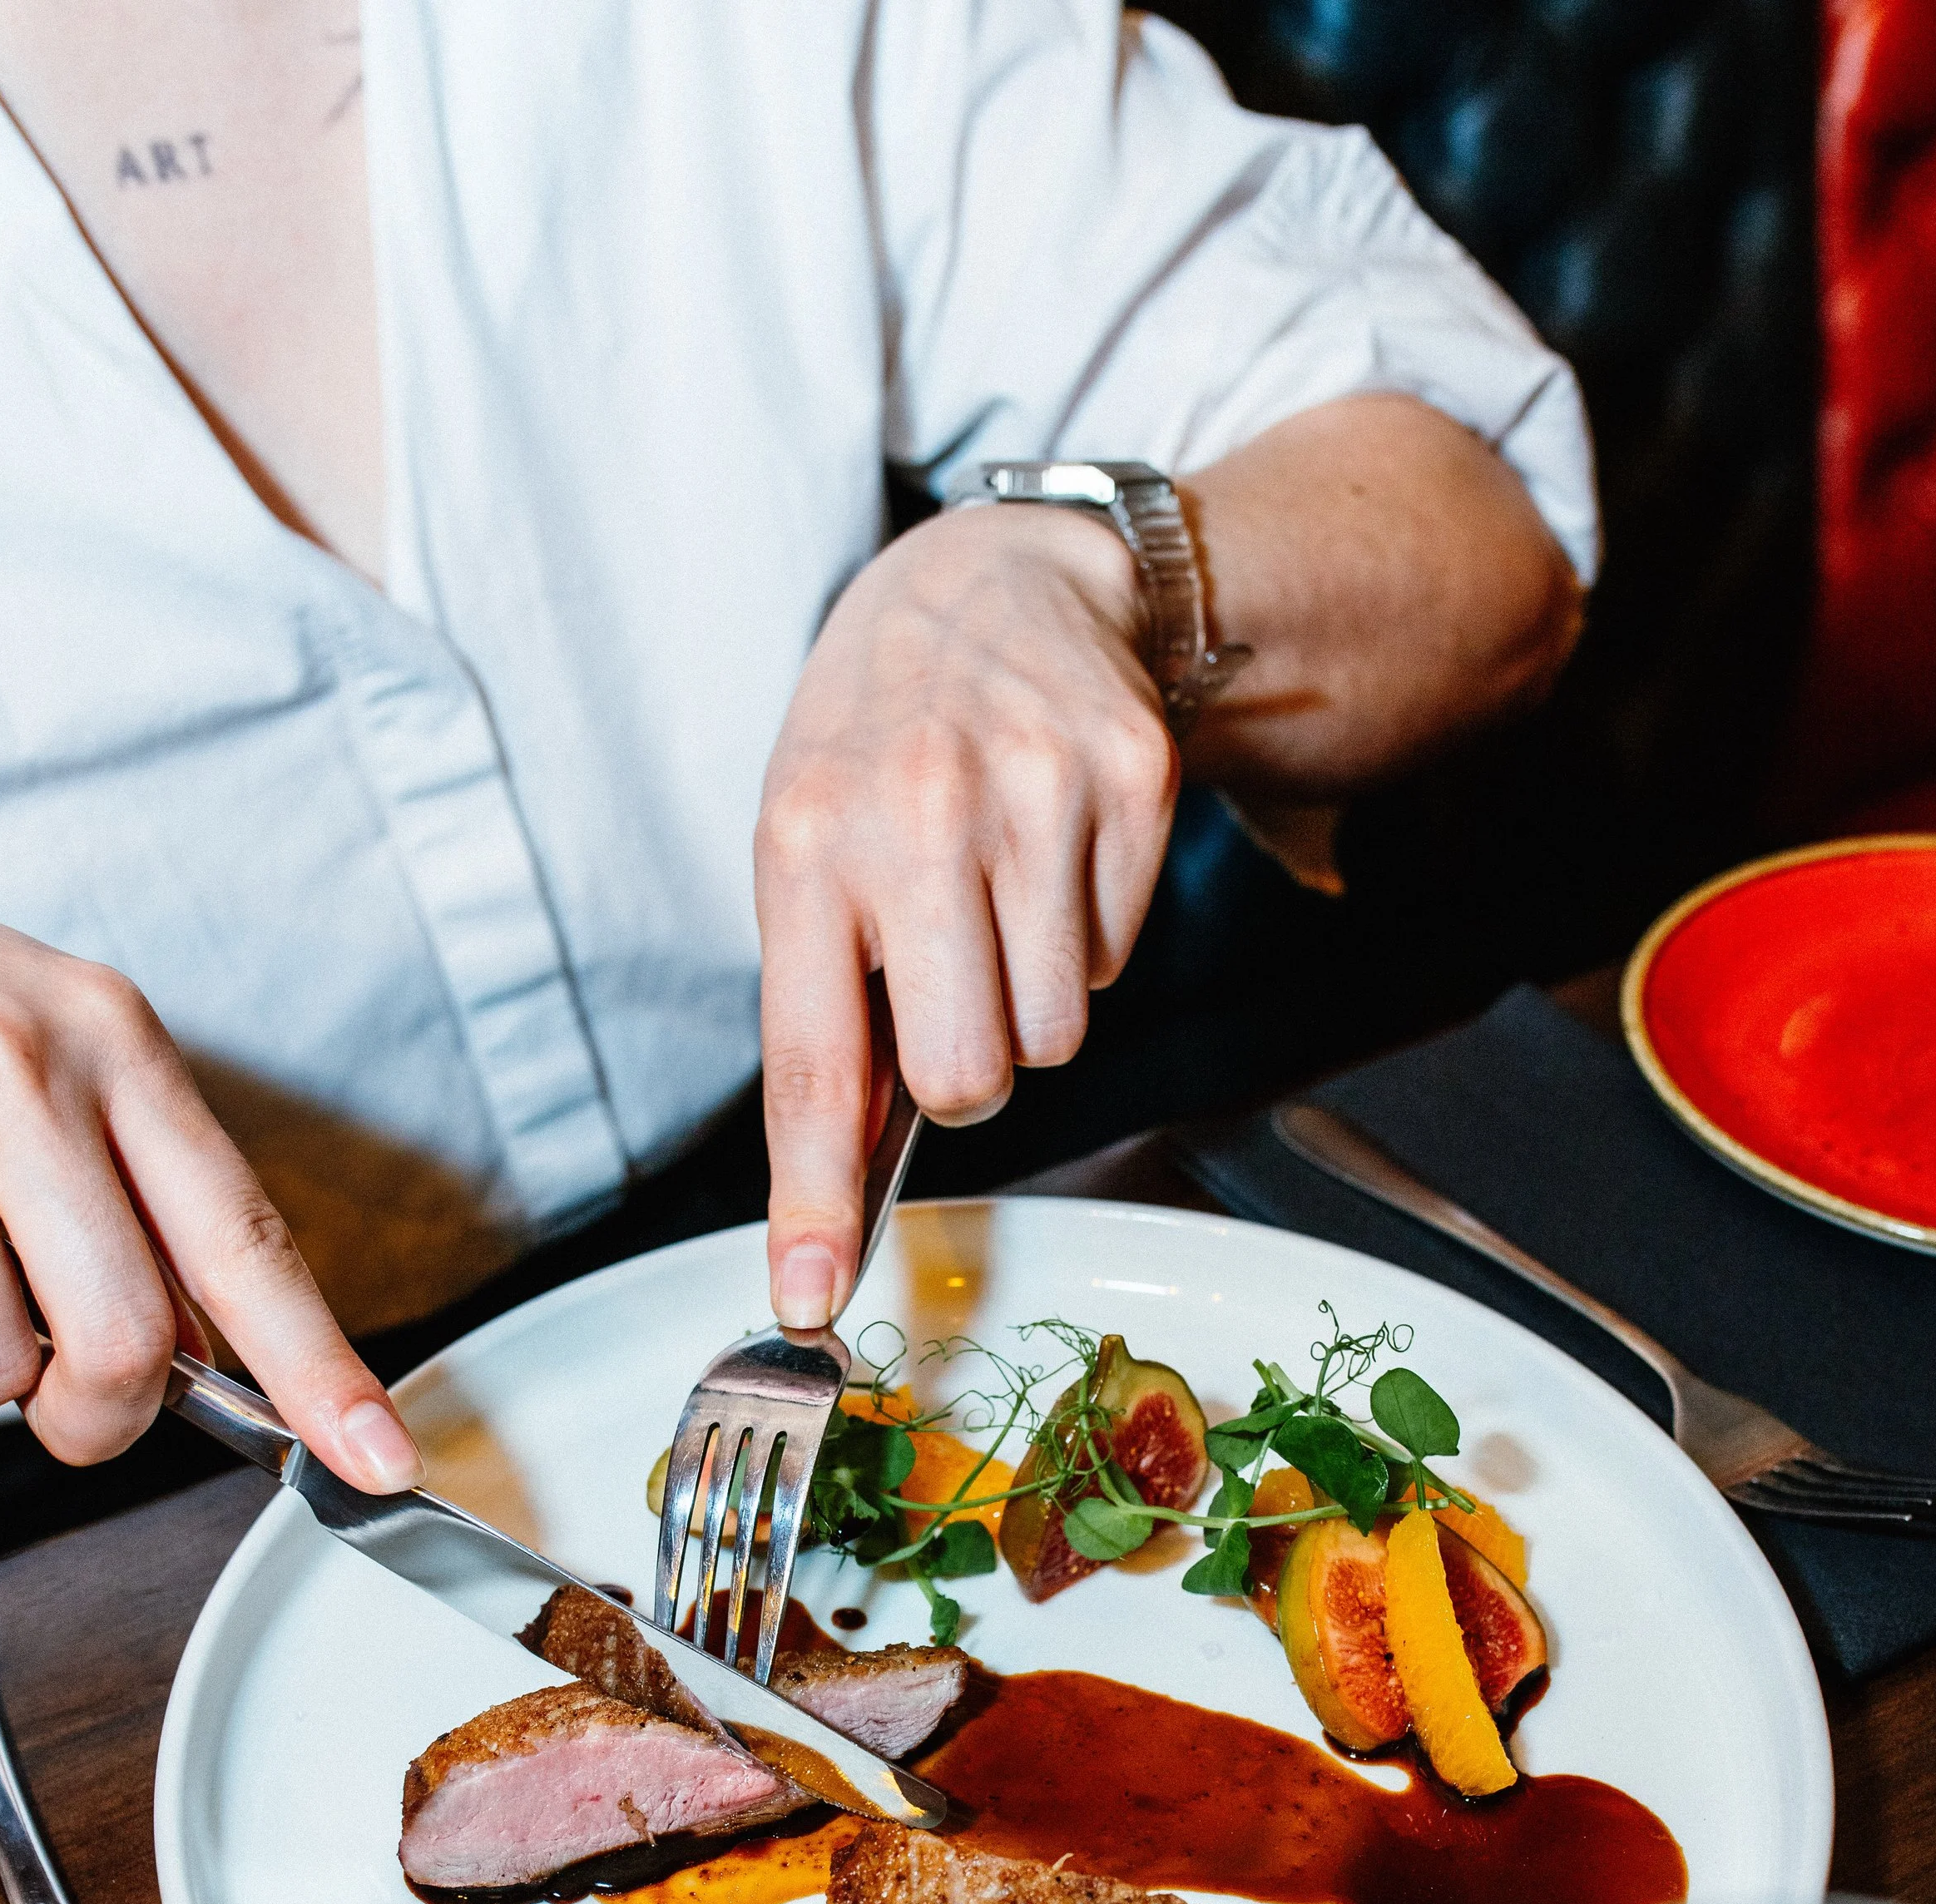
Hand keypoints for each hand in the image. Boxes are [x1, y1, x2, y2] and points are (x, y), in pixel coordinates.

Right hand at [0, 916, 420, 1484]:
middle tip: (67, 1403)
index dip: (321, 1370)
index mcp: (117, 1044)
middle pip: (125, 1340)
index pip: (248, 1239)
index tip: (376, 1458)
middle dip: (99, 1418)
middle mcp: (32, 1067)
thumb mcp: (60, 1061)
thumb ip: (143, 1196)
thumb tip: (214, 1351)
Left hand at [755, 503, 1178, 1324]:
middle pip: (968, 1078)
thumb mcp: (805, 845)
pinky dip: (1088, 938)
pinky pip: (1117, 964)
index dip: (815, 1194)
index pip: (815, 1062)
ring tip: (1000, 898)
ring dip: (1030, 1002)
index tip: (810, 1292)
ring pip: (1055, 1036)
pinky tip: (1053, 858)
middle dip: (965, 1069)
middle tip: (951, 989)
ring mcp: (1035, 793)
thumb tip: (837, 1184)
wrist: (997, 579)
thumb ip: (823, 1008)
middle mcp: (918, 815)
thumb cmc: (878, 737)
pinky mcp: (1130, 782)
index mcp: (807, 844)